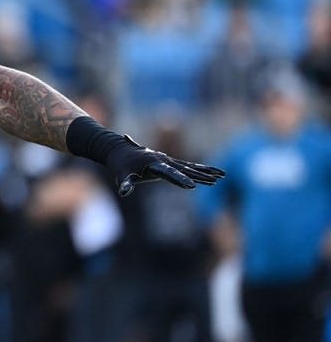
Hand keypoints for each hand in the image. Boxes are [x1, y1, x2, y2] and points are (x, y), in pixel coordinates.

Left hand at [105, 135, 225, 196]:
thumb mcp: (121, 176)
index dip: (180, 179)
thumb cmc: (119, 166)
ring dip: (206, 172)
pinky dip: (201, 170)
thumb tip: (123, 192)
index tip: (191, 185)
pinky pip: (188, 167)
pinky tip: (214, 174)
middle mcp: (164, 161)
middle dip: (200, 176)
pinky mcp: (170, 162)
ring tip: (222, 176)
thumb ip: (125, 183)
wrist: (118, 149)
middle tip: (216, 180)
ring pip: (191, 167)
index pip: (169, 173)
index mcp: (154, 164)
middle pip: (185, 169)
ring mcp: (168, 161)